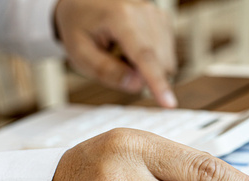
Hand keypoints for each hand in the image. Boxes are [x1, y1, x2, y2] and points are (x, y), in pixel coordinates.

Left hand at [54, 0, 177, 106]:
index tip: (169, 104)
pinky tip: (133, 49)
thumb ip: (106, 71)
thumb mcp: (79, 52)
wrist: (84, 2)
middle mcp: (145, 12)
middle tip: (116, 64)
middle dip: (142, 76)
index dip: (158, 82)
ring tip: (122, 53)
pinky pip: (167, 56)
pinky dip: (152, 61)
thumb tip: (137, 85)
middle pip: (159, 63)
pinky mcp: (165, 21)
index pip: (144, 55)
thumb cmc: (79, 25)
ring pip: (167, 62)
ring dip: (147, 69)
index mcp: (121, 16)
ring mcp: (158, 15)